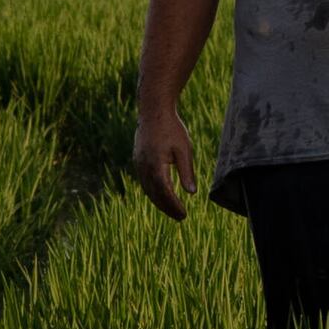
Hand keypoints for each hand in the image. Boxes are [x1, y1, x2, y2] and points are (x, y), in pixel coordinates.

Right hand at [128, 101, 196, 219]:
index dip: (173, 205)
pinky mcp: (138, 161)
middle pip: (155, 195)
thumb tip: (191, 193)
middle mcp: (145, 167)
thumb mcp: (184, 149)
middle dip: (167, 208)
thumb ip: (186, 171)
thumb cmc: (172, 128)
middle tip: (181, 217)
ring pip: (148, 190)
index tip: (184, 214)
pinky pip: (145, 182)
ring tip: (173, 210)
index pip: (165, 192)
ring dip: (160, 202)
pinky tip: (162, 196)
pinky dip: (153, 192)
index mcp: (156, 165)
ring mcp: (139, 164)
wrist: (153, 111)